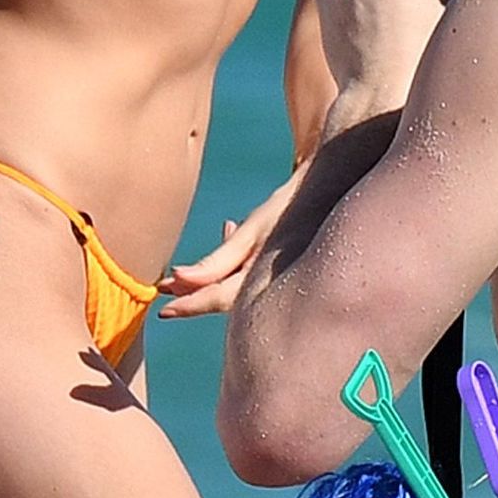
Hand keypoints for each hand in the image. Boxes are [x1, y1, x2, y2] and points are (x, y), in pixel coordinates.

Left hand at [157, 172, 301, 318]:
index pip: (218, 299)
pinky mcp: (286, 268)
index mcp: (263, 278)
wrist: (333, 186)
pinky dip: (235, 266)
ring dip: (212, 279)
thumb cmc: (291, 206)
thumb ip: (218, 261)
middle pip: (226, 298)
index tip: (163, 310)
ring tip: (186, 271)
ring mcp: (281, 278)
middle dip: (196, 293)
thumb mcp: (252, 229)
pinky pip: (252, 276)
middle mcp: (272, 285)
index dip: (189, 305)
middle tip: (167, 289)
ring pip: (238, 287)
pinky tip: (232, 233)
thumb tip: (179, 279)